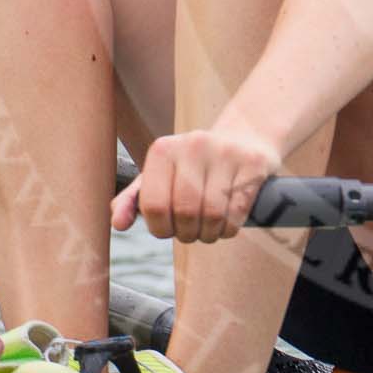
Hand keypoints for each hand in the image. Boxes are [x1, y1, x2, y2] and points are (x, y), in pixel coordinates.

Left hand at [111, 121, 283, 243]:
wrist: (244, 138)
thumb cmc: (194, 166)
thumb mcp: (161, 175)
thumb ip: (134, 200)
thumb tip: (118, 224)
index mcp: (164, 148)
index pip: (153, 205)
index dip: (159, 228)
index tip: (167, 230)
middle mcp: (194, 144)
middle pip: (184, 212)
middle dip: (186, 233)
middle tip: (190, 233)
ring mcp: (226, 152)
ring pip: (213, 215)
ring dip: (209, 234)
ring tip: (208, 230)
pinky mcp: (253, 163)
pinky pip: (238, 212)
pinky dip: (229, 229)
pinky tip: (226, 224)